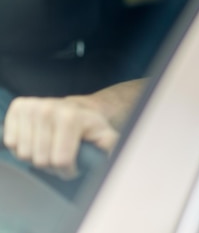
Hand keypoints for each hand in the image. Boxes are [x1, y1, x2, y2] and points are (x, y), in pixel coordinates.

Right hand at [2, 95, 118, 179]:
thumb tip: (108, 158)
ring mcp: (31, 107)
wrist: (76, 108)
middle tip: (62, 157)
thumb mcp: (105, 136)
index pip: (60, 160)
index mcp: (71, 117)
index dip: (68, 171)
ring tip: (50, 149)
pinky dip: (23, 147)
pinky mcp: (17, 107)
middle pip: (40, 160)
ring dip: (37, 158)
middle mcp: (48, 109)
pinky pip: (10, 143)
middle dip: (52, 166)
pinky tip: (37, 141)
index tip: (74, 167)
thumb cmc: (90, 126)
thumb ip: (109, 148)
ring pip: (24, 154)